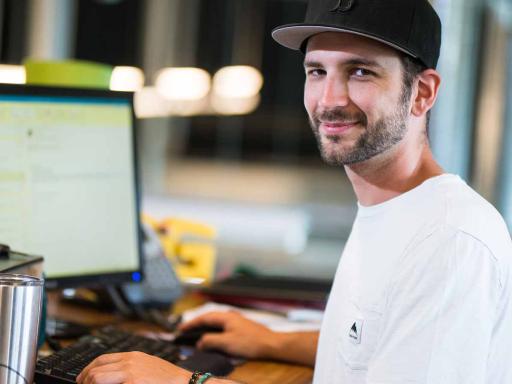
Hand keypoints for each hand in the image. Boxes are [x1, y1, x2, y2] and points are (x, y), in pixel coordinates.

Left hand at [76, 351, 190, 383]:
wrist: (184, 383)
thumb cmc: (169, 379)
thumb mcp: (148, 366)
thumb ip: (132, 368)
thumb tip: (116, 375)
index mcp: (133, 356)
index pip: (102, 359)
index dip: (89, 369)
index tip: (82, 378)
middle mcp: (129, 361)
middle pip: (96, 368)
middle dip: (85, 379)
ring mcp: (130, 372)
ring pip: (97, 377)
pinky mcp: (132, 382)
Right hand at [178, 311, 276, 358]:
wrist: (271, 344)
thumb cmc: (249, 342)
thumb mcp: (226, 343)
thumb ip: (210, 341)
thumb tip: (199, 342)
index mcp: (225, 316)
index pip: (204, 318)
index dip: (191, 323)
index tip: (180, 329)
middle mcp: (230, 316)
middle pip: (209, 318)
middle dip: (196, 325)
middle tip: (185, 332)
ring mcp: (236, 321)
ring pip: (216, 323)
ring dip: (205, 329)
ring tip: (195, 335)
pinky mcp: (241, 328)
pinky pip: (222, 328)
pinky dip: (213, 332)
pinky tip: (213, 338)